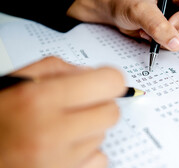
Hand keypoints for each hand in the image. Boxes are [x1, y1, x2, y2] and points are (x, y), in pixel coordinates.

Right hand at [0, 57, 125, 167]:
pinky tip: (65, 147)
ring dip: (88, 129)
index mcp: (39, 100)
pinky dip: (87, 152)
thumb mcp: (18, 81)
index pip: (109, 83)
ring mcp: (58, 163)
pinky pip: (99, 159)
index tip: (104, 81)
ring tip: (60, 128)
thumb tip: (93, 74)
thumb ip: (58, 69)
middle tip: (79, 105)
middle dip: (99, 105)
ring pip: (103, 136)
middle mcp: (51, 133)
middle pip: (111, 112)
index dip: (109, 80)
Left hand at [67, 0, 178, 50]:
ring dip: (169, 39)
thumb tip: (176, 43)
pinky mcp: (176, 30)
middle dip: (178, 31)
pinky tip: (152, 35)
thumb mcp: (140, 10)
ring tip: (151, 30)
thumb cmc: (125, 2)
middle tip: (158, 28)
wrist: (115, 12)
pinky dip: (165, 44)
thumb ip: (158, 25)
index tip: (169, 23)